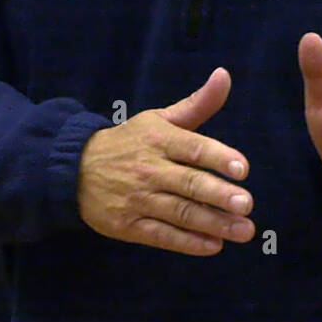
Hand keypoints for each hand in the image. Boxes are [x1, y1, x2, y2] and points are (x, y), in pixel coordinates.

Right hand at [77, 68, 254, 255]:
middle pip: (188, 183)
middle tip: (247, 204)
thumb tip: (224, 75)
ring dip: (213, 223)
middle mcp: (149, 169)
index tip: (243, 169)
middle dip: (219, 195)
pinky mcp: (127, 225)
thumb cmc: (131, 141)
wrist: (74, 169)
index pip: (193, 147)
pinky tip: (214, 246)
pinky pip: (161, 236)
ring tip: (243, 230)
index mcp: (160, 139)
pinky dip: (188, 243)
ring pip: (179, 212)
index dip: (218, 157)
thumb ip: (198, 103)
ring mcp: (137, 199)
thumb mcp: (160, 118)